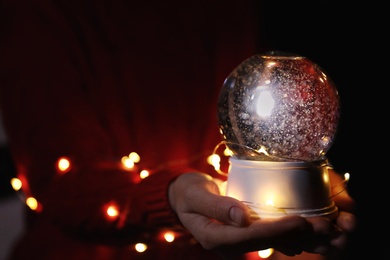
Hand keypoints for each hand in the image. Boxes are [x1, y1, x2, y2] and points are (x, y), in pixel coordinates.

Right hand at [168, 171, 355, 257]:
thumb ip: (216, 206)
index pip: (250, 236)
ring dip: (302, 237)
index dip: (277, 230)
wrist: (187, 196)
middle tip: (325, 226)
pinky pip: (274, 236)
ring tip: (328, 229)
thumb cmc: (189, 193)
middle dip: (297, 235)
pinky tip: (313, 227)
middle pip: (269, 242)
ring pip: (276, 242)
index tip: (300, 221)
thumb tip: (241, 217)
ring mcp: (241, 241)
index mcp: (215, 237)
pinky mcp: (248, 233)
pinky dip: (294, 232)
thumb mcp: (195, 196)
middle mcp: (231, 244)